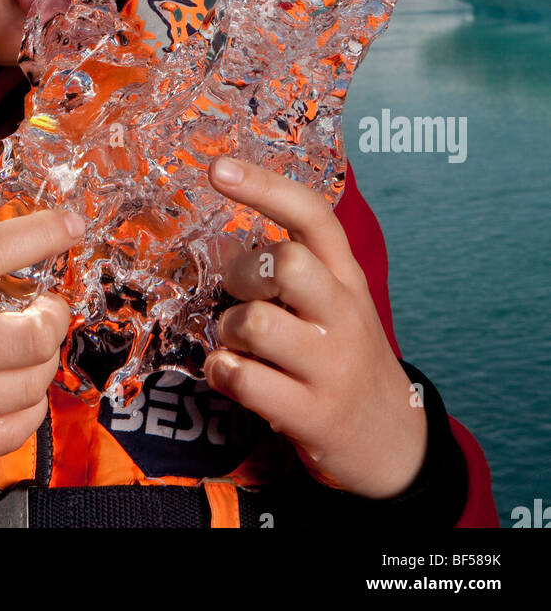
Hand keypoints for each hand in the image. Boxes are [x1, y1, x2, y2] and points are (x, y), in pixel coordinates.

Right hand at [0, 204, 84, 493]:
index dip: (37, 236)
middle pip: (26, 336)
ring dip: (46, 363)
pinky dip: (28, 410)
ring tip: (35, 347)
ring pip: (26, 387)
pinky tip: (18, 391)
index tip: (69, 225)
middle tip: (51, 305)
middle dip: (56, 316)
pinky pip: (8, 433)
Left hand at [204, 156, 427, 499]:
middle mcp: (345, 315)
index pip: (312, 215)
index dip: (263, 186)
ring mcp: (332, 366)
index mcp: (347, 277)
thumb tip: (220, 243)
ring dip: (228, 330)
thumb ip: (287, 270)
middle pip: (286, 264)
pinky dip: (221, 371)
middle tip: (240, 295)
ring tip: (237, 343)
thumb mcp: (331, 303)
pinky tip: (231, 374)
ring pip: (256, 323)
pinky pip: (244, 379)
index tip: (217, 168)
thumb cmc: (343, 357)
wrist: (394, 442)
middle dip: (242, 274)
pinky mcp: (313, 415)